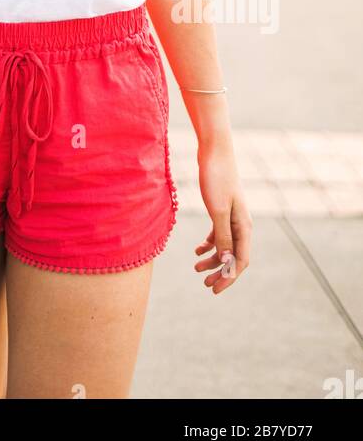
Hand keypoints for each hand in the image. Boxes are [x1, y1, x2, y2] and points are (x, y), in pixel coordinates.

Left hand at [194, 143, 251, 293]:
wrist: (214, 151)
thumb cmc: (217, 178)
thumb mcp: (218, 210)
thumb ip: (223, 236)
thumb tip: (227, 261)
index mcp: (244, 227)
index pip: (240, 261)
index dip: (229, 277)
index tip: (215, 289)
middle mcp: (242, 224)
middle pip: (234, 256)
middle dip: (221, 272)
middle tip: (205, 284)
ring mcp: (233, 216)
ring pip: (226, 246)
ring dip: (213, 259)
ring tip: (196, 267)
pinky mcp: (222, 208)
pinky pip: (219, 233)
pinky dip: (210, 243)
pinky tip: (198, 249)